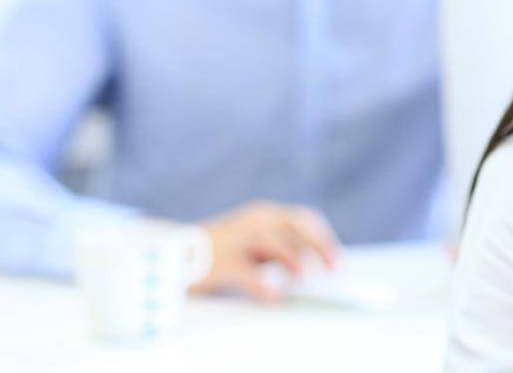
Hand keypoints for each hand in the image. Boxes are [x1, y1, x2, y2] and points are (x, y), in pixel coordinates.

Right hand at [188, 200, 340, 302]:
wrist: (174, 256)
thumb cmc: (224, 253)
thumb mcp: (255, 246)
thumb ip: (280, 252)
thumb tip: (311, 268)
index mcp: (266, 214)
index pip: (304, 219)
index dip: (324, 238)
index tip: (337, 261)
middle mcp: (254, 220)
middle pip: (295, 226)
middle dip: (318, 246)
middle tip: (332, 269)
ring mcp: (237, 237)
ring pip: (273, 241)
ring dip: (293, 258)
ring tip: (304, 277)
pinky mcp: (220, 260)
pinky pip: (246, 272)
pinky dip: (263, 285)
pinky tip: (275, 298)